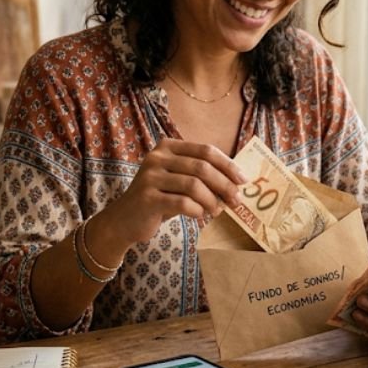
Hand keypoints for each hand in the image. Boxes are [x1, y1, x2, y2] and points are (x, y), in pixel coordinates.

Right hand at [99, 139, 245, 245]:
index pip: (206, 150)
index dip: (228, 165)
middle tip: (236, 200)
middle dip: (224, 185)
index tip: (243, 180)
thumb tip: (237, 181)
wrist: (124, 220)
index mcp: (168, 146)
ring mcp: (150, 176)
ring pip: (194, 185)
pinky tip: (199, 216)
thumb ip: (200, 175)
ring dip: (211, 201)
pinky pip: (182, 203)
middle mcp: (157, 157)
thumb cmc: (158, 199)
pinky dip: (197, 211)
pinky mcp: (147, 198)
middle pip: (202, 167)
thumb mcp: (178, 180)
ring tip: (216, 211)